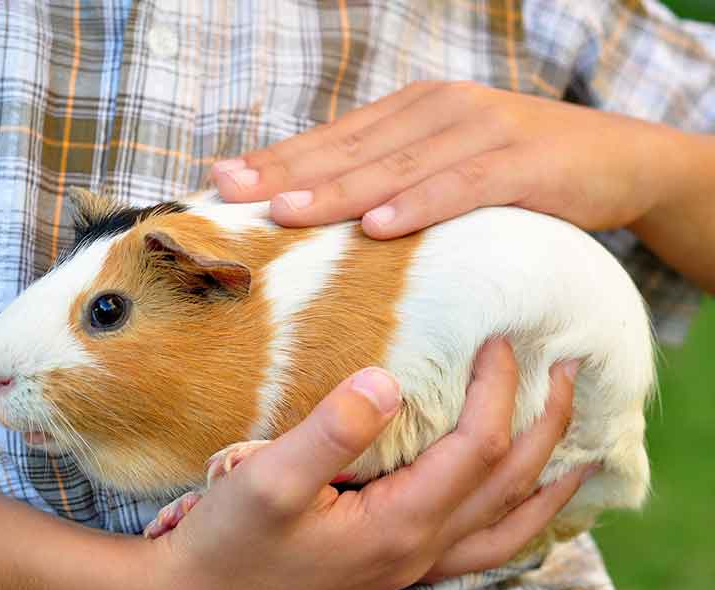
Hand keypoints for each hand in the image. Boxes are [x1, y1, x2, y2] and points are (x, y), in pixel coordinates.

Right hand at [142, 339, 590, 589]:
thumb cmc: (228, 542)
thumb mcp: (268, 481)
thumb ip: (332, 431)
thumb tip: (389, 380)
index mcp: (399, 524)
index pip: (476, 447)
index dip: (496, 389)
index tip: (499, 337)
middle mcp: (420, 549)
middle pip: (510, 483)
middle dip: (548, 424)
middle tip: (571, 369)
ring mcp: (411, 563)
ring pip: (509, 524)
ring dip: (548, 479)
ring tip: (580, 446)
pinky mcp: (392, 564)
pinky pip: (483, 547)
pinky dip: (519, 521)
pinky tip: (517, 503)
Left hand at [211, 81, 678, 238]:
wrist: (619, 159)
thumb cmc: (516, 172)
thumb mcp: (445, 164)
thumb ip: (389, 177)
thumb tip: (316, 209)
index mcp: (411, 111)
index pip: (331, 140)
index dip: (275, 160)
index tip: (221, 180)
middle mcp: (436, 112)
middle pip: (349, 150)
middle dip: (284, 173)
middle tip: (231, 192)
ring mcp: (479, 132)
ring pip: (395, 167)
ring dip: (338, 192)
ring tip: (286, 213)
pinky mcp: (520, 162)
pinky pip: (462, 186)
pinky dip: (420, 205)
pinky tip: (381, 227)